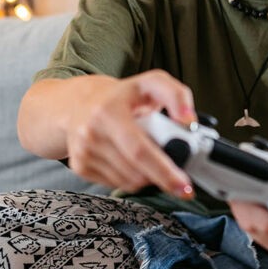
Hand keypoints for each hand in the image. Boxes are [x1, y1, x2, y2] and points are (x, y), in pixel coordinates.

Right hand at [61, 70, 196, 199]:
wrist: (80, 102)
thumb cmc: (123, 95)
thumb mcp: (152, 83)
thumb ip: (177, 96)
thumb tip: (188, 122)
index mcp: (108, 111)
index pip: (139, 150)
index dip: (164, 171)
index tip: (184, 185)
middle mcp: (91, 133)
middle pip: (136, 172)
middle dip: (163, 178)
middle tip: (179, 180)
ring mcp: (83, 152)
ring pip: (129, 182)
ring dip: (148, 177)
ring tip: (150, 156)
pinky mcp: (79, 166)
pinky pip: (117, 184)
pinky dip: (133, 178)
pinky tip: (132, 160)